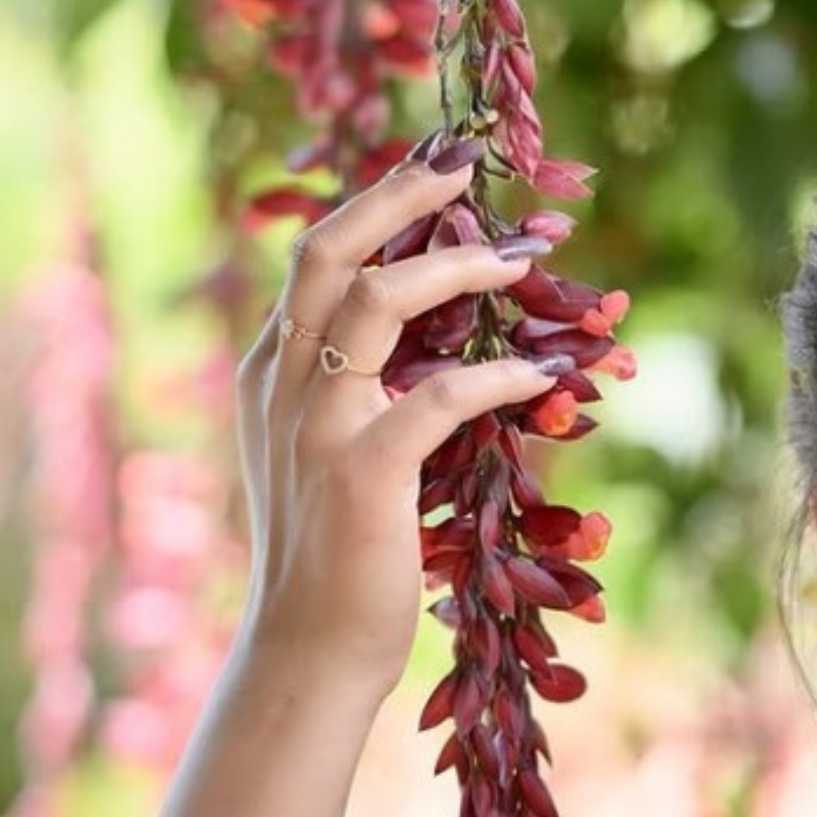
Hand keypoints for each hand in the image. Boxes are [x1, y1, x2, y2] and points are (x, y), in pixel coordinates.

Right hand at [235, 146, 562, 697]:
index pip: (315, 261)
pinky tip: (544, 376)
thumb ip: (358, 398)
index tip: (432, 172)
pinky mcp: (363, 470)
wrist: (309, 651)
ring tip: (516, 259)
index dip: (374, 206)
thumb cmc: (337, 562)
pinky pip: (438, 395)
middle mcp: (284, 384)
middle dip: (398, 195)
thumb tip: (442, 352)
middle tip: (462, 165)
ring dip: (456, 267)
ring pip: (379, 300)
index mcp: (271, 374)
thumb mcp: (329, 459)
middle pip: (330, 250)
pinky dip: (499, 378)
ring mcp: (318, 424)